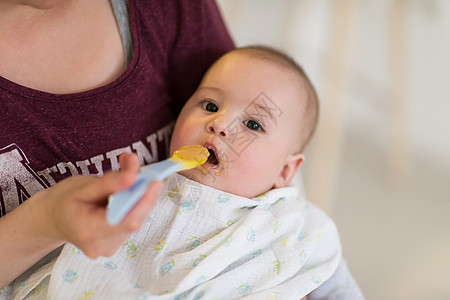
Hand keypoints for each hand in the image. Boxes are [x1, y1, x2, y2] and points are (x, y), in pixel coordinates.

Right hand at [38, 153, 162, 257]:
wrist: (52, 218)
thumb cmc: (64, 200)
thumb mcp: (83, 186)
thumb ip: (110, 182)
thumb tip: (135, 175)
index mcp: (88, 231)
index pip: (126, 220)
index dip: (144, 201)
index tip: (155, 181)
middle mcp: (100, 245)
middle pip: (134, 220)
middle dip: (144, 195)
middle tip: (148, 173)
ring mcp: (109, 248)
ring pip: (135, 220)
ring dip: (139, 199)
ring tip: (130, 180)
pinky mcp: (115, 244)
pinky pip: (131, 222)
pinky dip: (134, 206)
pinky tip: (127, 195)